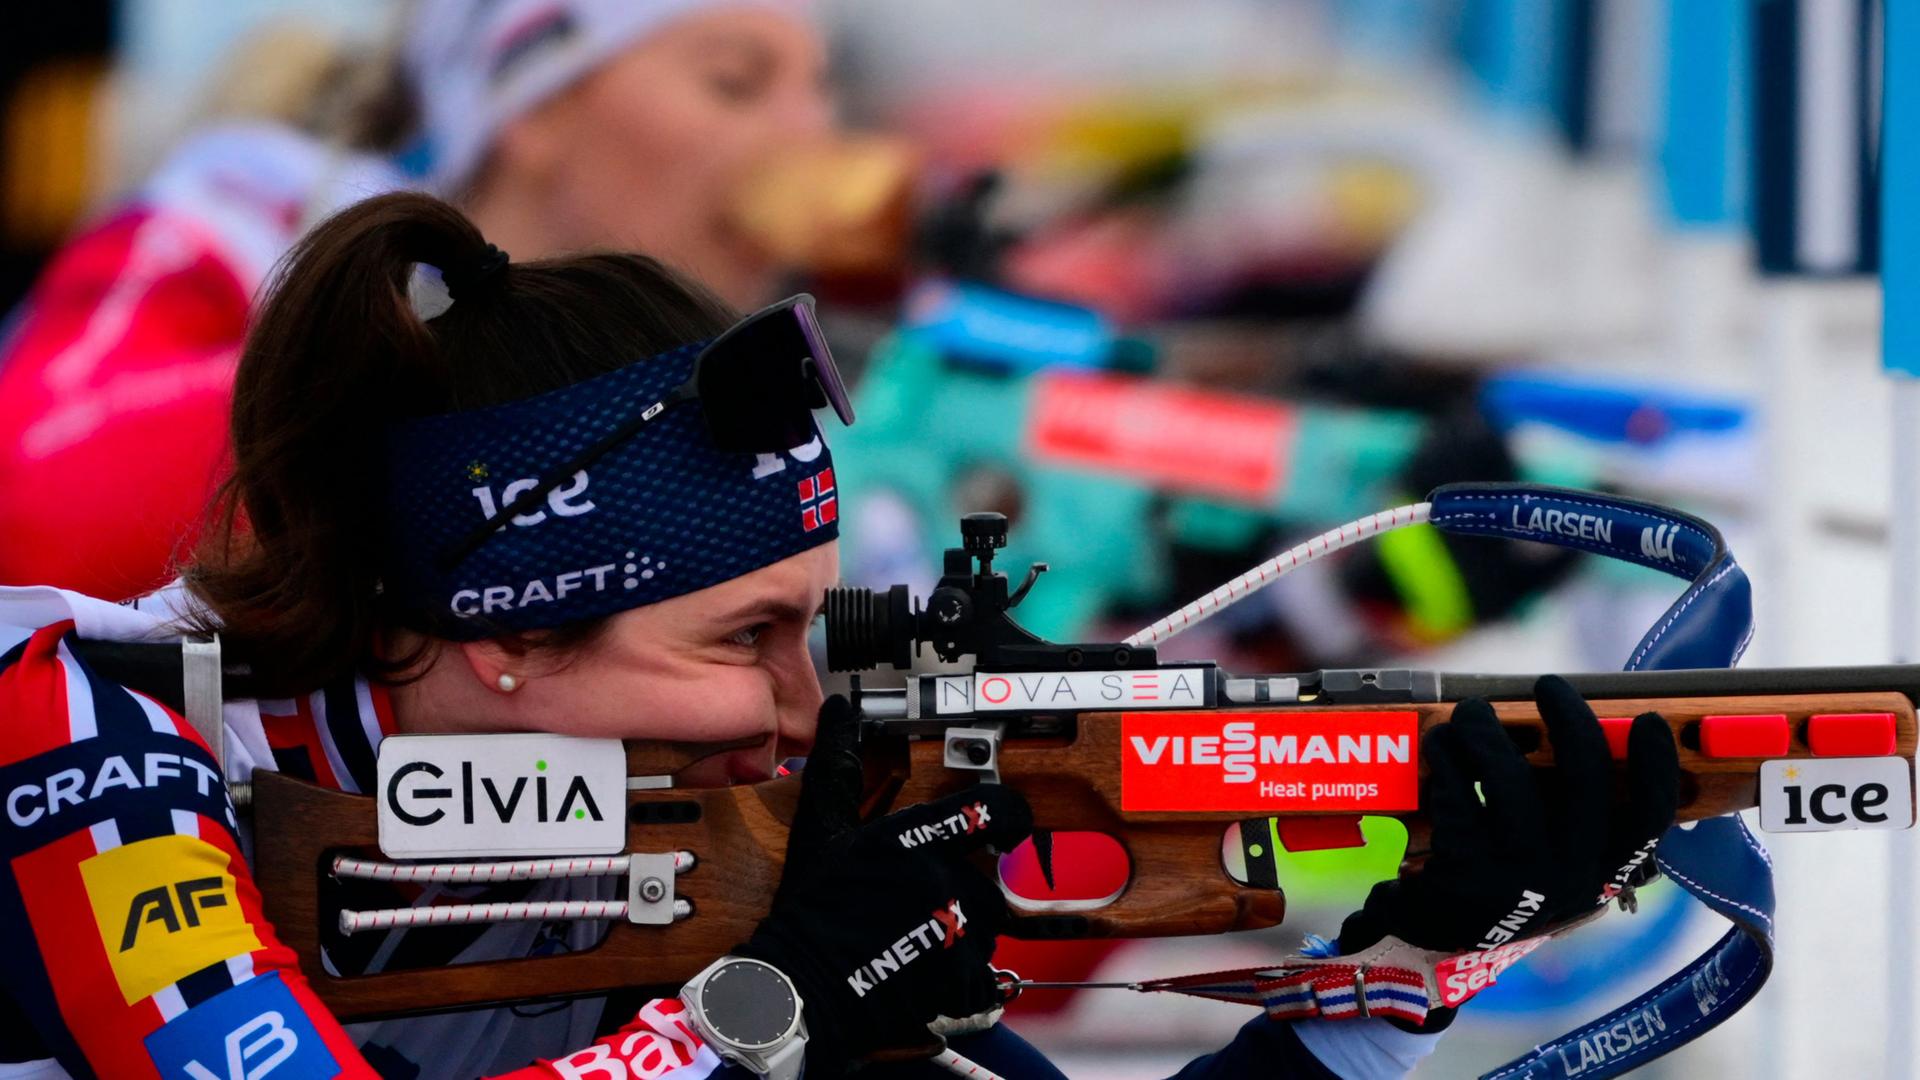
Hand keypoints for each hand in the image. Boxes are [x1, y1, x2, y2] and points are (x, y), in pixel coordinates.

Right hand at [737, 696, 1032, 1070]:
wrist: (800, 993)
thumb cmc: (809, 911)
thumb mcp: (822, 832)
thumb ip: (840, 768)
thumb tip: (840, 711)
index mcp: (915, 838)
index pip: (995, 810)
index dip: (1011, 817)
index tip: (1010, 828)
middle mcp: (944, 879)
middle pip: (990, 882)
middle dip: (965, 898)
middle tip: (923, 916)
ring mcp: (958, 932)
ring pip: (988, 929)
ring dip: (964, 939)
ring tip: (917, 948)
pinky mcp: (964, 982)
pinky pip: (986, 977)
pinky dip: (964, 984)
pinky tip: (924, 981)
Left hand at [1339, 675, 1678, 956]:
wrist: (1439, 943)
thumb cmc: (1504, 884)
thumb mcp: (1554, 863)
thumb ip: (1573, 815)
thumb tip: (1580, 733)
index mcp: (1601, 873)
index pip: (1647, 821)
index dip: (1656, 768)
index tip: (1649, 721)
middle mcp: (1569, 877)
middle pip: (1585, 780)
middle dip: (1569, 718)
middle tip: (1550, 684)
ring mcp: (1518, 876)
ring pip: (1508, 779)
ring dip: (1484, 730)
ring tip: (1472, 712)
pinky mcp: (1466, 870)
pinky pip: (1457, 792)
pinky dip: (1444, 758)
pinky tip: (1439, 746)